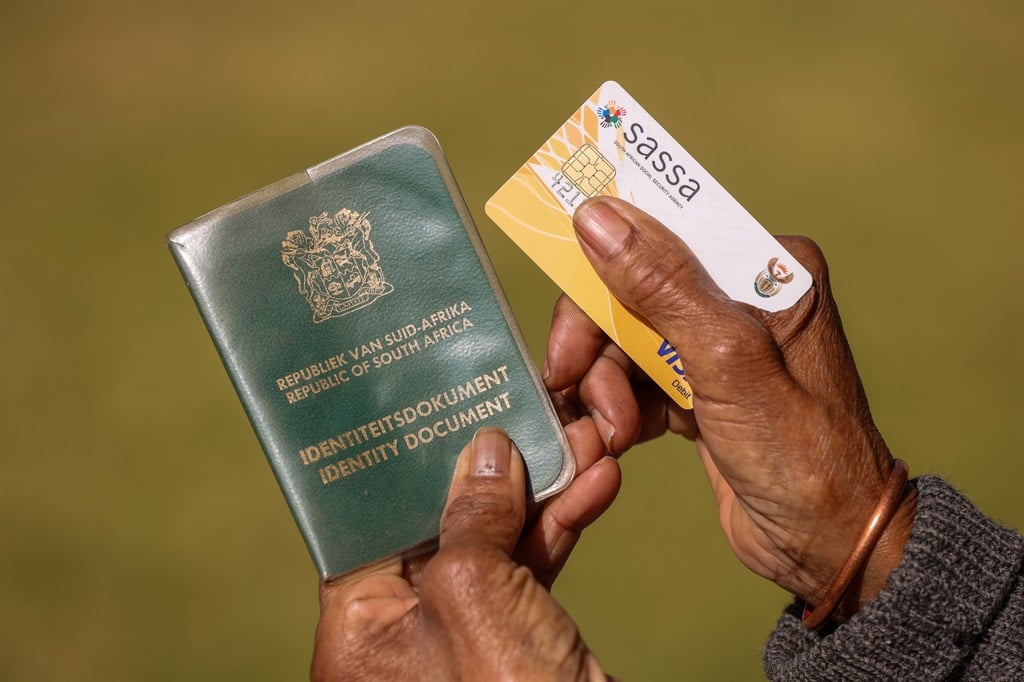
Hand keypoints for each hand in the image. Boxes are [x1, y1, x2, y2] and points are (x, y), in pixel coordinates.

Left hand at [311, 427, 618, 680]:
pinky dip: (562, 525)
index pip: (368, 521)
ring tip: (576, 434)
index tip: (432, 409)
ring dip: (539, 488)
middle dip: (487, 466)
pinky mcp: (517, 636)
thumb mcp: (473, 595)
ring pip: (494, 538)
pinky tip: (596, 483)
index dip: (403, 462)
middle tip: (519, 407)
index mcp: (360, 624)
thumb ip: (472, 517)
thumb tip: (484, 450)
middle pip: (439, 521)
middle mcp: (403, 626)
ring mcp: (464, 631)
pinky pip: (532, 567)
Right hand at [544, 196, 917, 618]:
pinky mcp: (698, 390)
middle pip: (634, 290)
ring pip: (626, 340)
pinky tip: (615, 438)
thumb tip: (596, 216)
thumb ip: (662, 286)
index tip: (566, 304)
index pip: (666, 237)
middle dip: (597, 341)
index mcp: (767, 268)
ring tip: (610, 432)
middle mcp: (742, 296)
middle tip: (566, 380)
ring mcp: (717, 346)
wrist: (828, 545)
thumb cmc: (797, 450)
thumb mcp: (725, 359)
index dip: (605, 262)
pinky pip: (635, 380)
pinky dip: (617, 407)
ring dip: (605, 385)